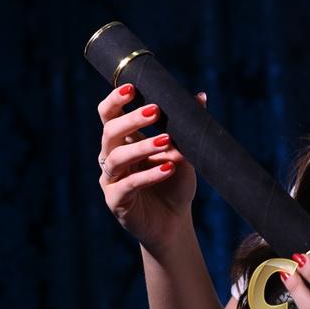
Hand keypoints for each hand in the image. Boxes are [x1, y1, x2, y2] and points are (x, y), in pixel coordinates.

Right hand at [96, 83, 206, 252]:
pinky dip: (148, 175)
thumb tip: (200, 97)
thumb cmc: (175, 183)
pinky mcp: (116, 202)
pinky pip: (127, 186)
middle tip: (155, 111)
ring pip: (116, 158)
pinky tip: (167, 168)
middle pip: (109, 131)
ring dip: (141, 146)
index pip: (109, 114)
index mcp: (123, 141)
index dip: (115, 100)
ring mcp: (111, 180)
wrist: (175, 222)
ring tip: (166, 141)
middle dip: (131, 119)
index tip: (131, 87)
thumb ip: (186, 126)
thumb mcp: (184, 152)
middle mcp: (111, 157)